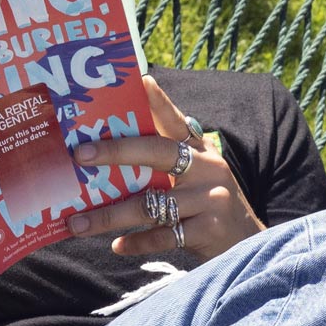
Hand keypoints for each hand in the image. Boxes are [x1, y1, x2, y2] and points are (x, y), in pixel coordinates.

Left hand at [68, 73, 262, 263]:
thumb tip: (113, 151)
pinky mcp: (208, 230)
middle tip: (81, 155)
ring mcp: (209, 199)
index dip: (157, 101)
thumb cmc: (209, 205)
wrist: (248, 244)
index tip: (138, 80)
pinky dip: (137, 242)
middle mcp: (207, 169)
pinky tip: (117, 246)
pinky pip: (163, 236)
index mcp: (201, 151)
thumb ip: (169, 162)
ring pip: (150, 205)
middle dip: (117, 152)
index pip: (176, 121)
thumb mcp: (199, 176)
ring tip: (77, 223)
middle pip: (158, 153)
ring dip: (109, 215)